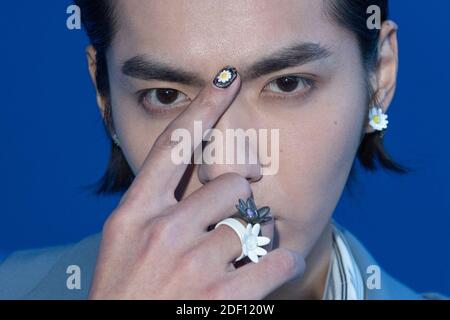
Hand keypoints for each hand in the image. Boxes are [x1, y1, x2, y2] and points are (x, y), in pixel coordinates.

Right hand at [88, 68, 304, 298]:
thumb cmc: (126, 293)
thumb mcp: (126, 243)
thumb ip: (160, 207)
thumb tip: (208, 179)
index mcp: (134, 215)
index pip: (172, 146)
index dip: (202, 108)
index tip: (226, 80)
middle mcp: (163, 231)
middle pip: (229, 183)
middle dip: (238, 198)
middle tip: (229, 220)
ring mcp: (193, 263)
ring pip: (254, 222)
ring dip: (254, 237)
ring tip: (234, 259)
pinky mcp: (224, 295)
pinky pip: (276, 259)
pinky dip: (280, 262)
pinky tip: (266, 271)